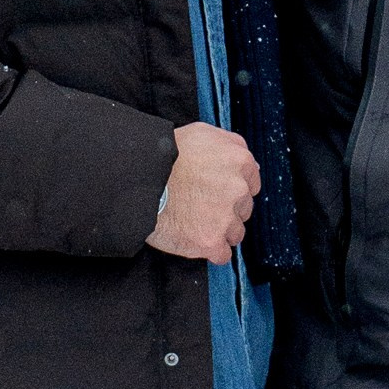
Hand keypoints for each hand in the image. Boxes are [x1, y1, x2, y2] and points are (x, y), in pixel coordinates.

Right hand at [148, 121, 259, 261]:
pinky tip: (194, 241)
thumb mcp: (202, 133)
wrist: (137, 180)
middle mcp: (238, 190)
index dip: (233, 189)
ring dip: (219, 231)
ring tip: (194, 223)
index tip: (218, 192)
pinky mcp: (211, 242)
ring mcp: (226, 218)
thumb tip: (248, 162)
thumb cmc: (164, 155)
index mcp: (239, 162)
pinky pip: (222, 255)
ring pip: (235, 233)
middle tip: (200, 206)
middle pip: (243, 209)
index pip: (251, 183)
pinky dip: (210, 251)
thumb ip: (230, 145)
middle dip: (226, 210)